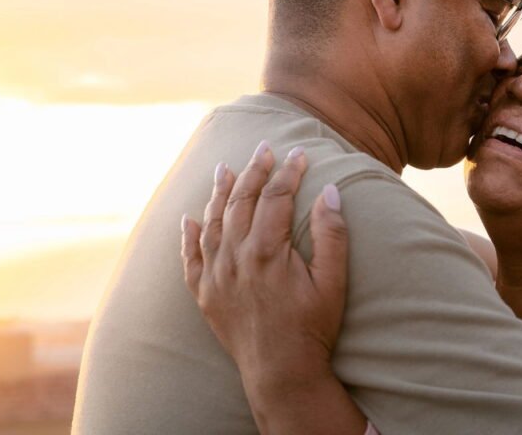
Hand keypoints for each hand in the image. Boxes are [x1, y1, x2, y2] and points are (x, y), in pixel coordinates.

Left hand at [180, 141, 349, 389]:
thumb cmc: (312, 328)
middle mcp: (235, 257)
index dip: (288, 172)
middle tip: (264, 148)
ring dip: (219, 193)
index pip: (276, 196)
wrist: (281, 373)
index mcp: (267, 250)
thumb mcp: (332, 282)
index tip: (299, 154)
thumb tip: (329, 192)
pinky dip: (189, 236)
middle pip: (242, 201)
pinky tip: (188, 219)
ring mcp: (216, 276)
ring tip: (224, 169)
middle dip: (254, 170)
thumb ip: (331, 234)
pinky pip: (191, 258)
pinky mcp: (205, 295)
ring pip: (213, 222)